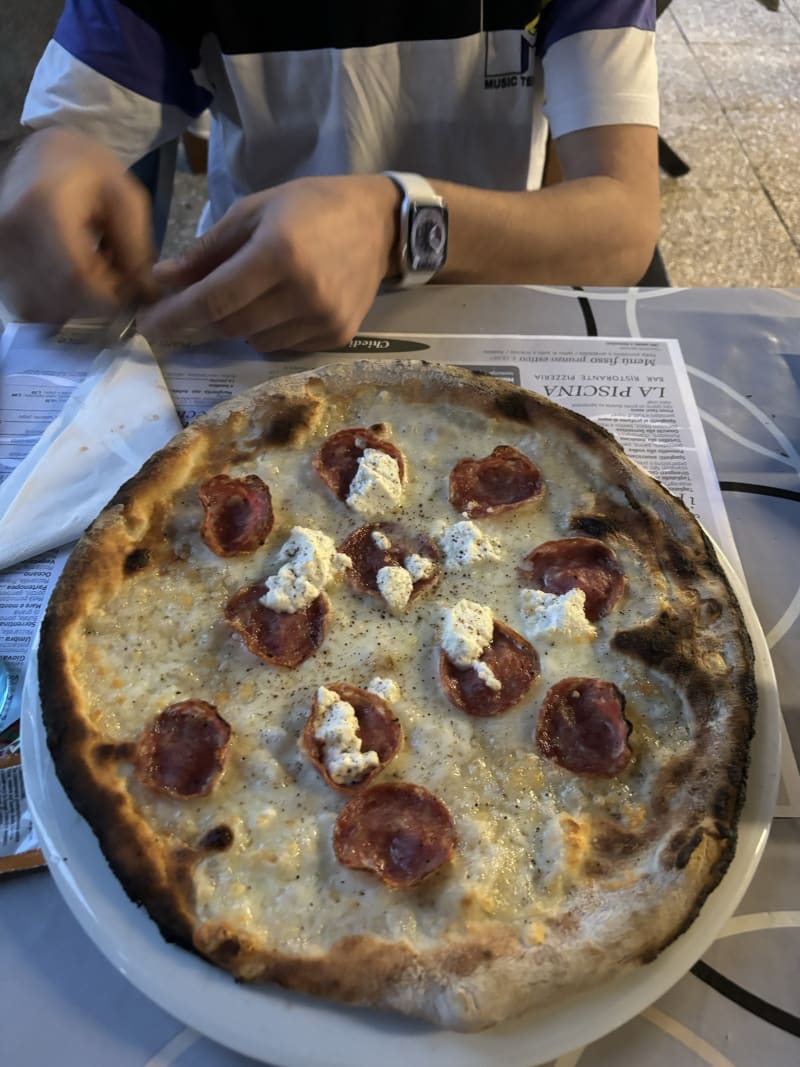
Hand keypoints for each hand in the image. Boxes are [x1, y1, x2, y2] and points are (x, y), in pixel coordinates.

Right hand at [0, 128, 156, 322]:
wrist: (45, 154)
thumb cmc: (90, 170)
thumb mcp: (126, 199)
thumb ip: (136, 248)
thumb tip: (147, 296)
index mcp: (43, 207)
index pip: (77, 276)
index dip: (109, 295)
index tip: (131, 290)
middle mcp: (10, 230)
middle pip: (57, 297)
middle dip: (95, 303)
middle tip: (116, 283)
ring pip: (39, 308)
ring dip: (74, 307)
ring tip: (94, 278)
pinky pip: (25, 304)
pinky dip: (54, 304)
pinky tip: (72, 282)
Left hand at [138, 175, 399, 352]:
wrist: (381, 224)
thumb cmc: (312, 206)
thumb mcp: (254, 211)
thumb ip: (207, 250)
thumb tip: (163, 280)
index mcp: (277, 254)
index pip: (212, 300)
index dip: (174, 317)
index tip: (147, 325)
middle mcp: (302, 293)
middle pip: (229, 326)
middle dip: (198, 322)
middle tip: (179, 312)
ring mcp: (322, 319)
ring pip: (254, 340)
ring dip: (235, 325)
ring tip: (242, 297)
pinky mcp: (337, 336)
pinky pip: (282, 346)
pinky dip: (265, 331)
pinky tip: (274, 306)